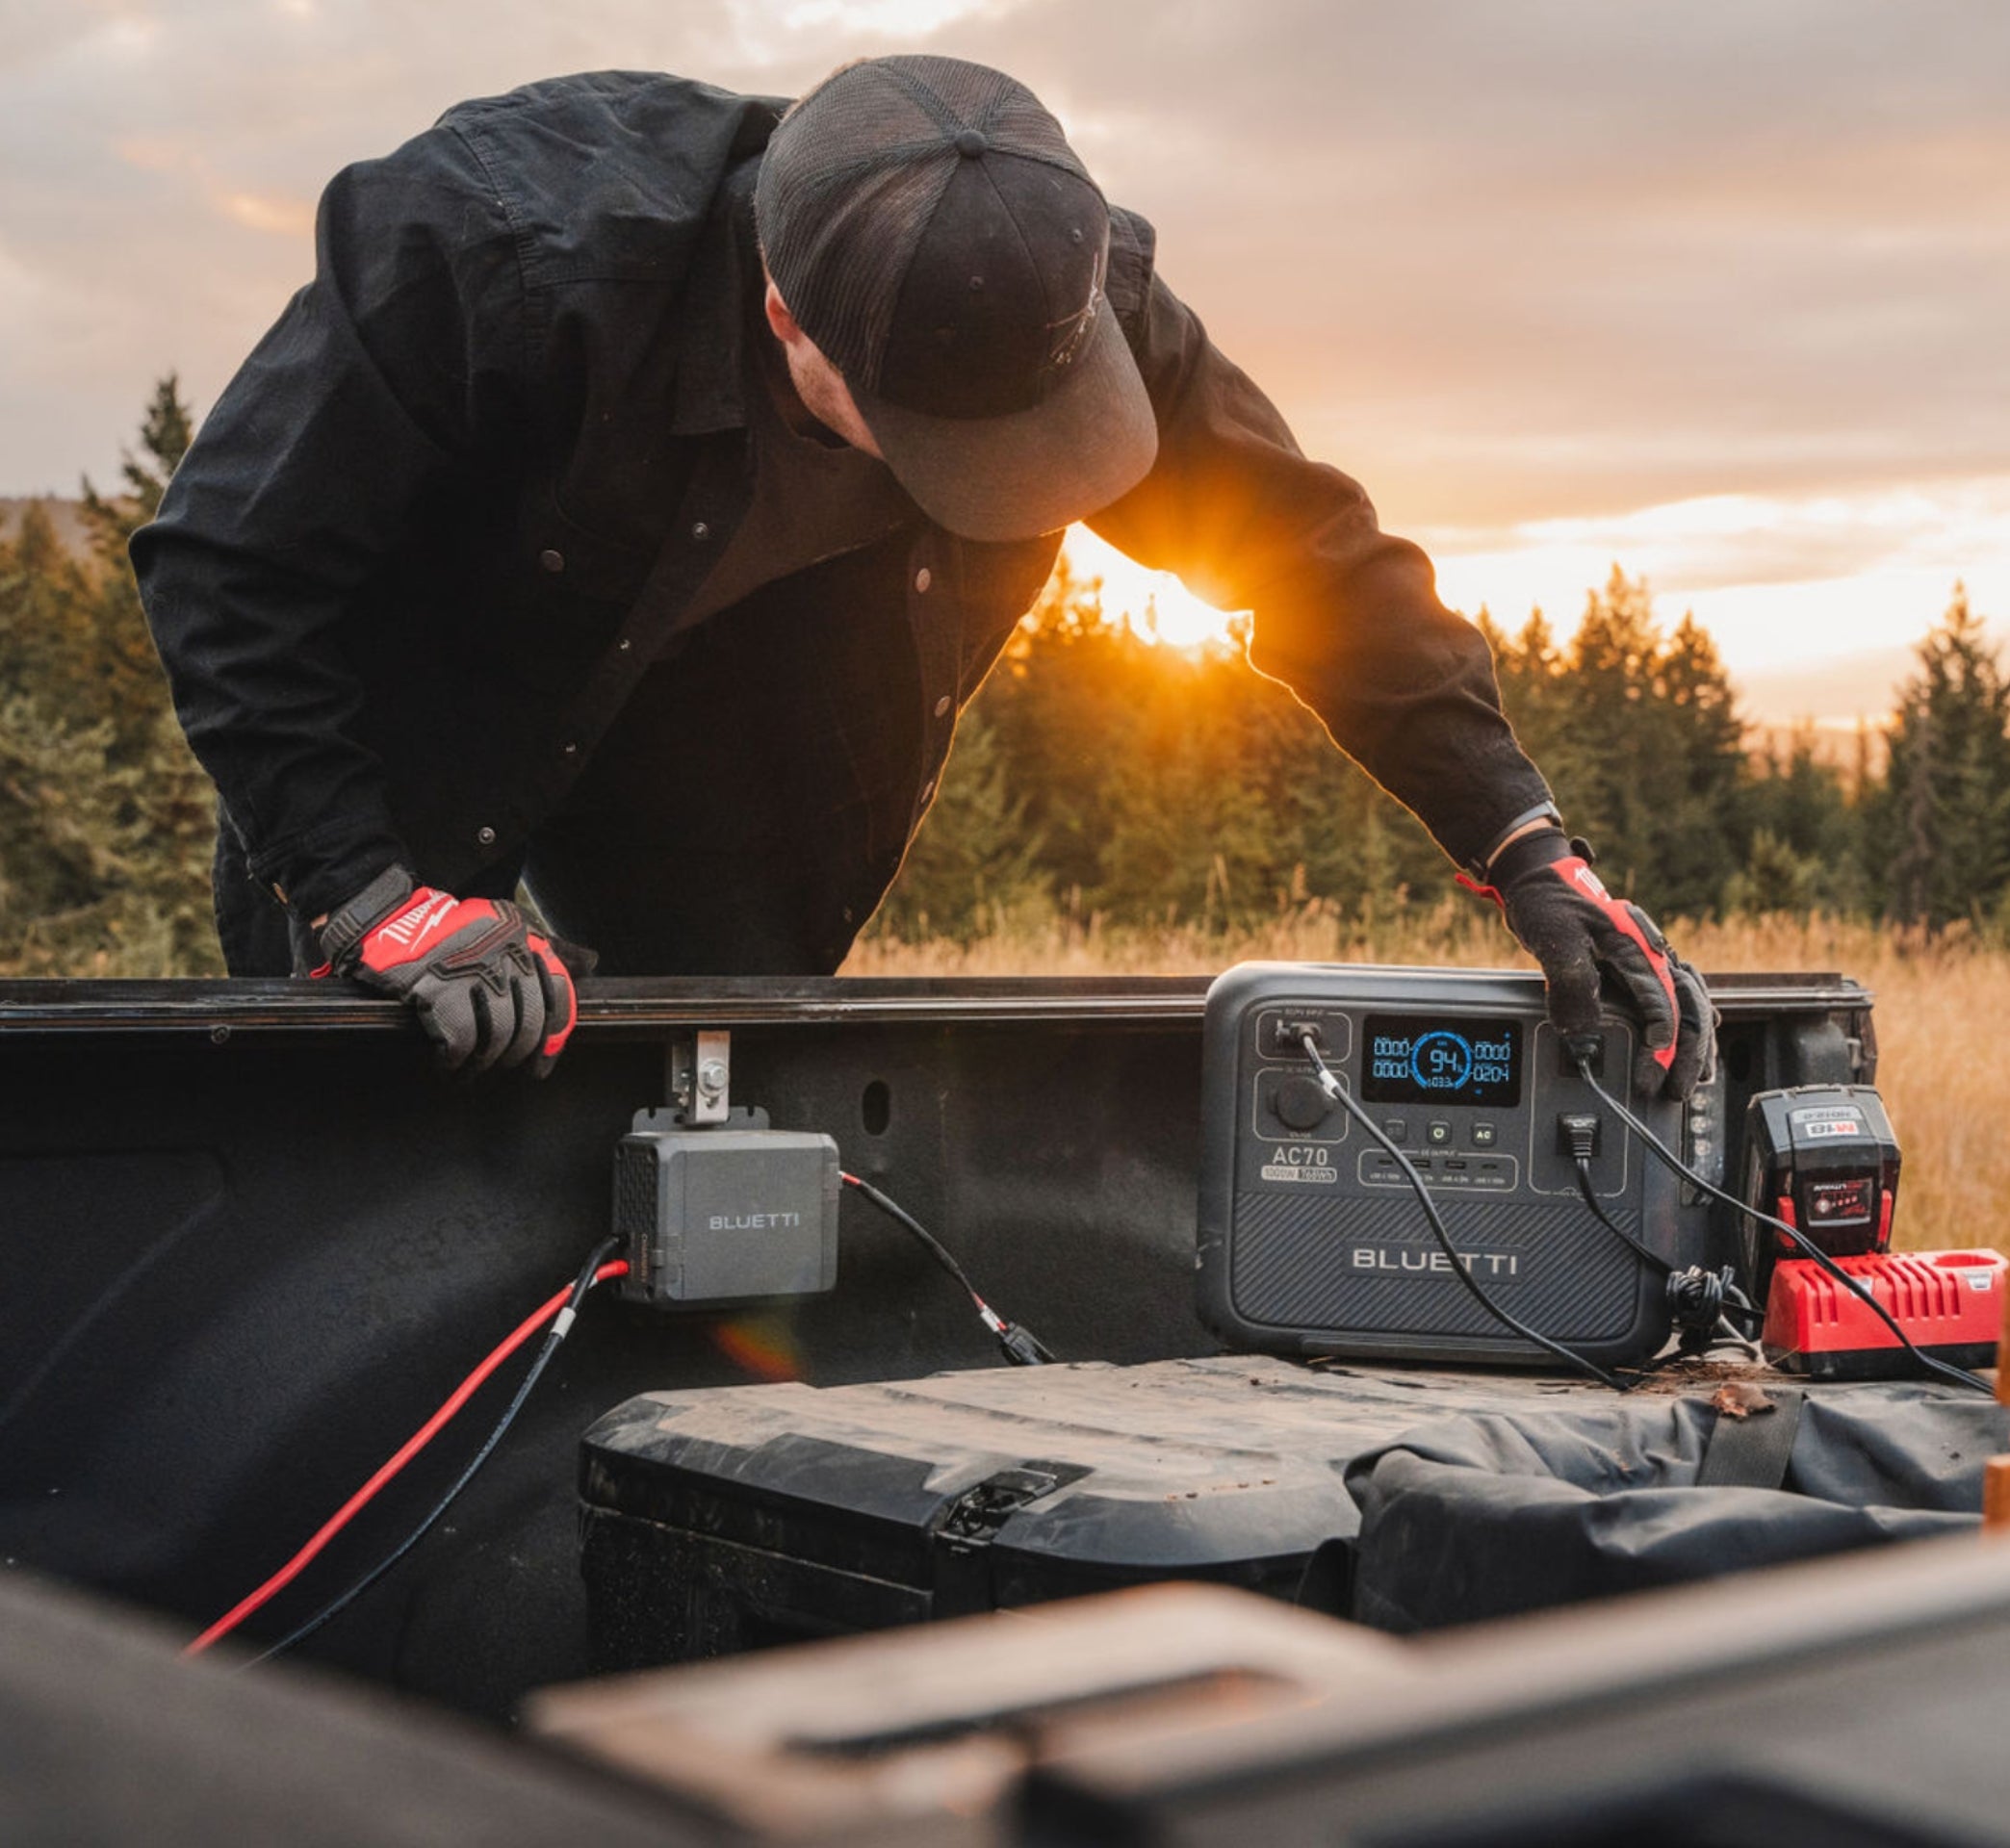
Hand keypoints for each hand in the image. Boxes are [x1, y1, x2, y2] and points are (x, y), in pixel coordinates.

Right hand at [315, 866, 585, 1074]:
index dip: (554, 1035)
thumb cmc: (449, 930)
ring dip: (484, 1063)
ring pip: (496, 1036)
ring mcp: (473, 973)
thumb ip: (547, 947)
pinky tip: (449, 1066)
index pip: (558, 993)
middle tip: (504, 1068)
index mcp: (524, 938)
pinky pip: (460, 1041)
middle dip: (517, 1053)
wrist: (390, 919)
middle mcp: (506, 954)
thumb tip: (591, 962)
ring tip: (472, 1071)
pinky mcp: (440, 991)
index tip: (543, 1062)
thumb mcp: (506, 926)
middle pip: (527, 1022)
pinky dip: (456, 1061)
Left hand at [1460, 831, 1713, 1099]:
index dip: (1662, 1050)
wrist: (1536, 873)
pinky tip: (1688, 1041)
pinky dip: (1687, 1021)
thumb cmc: (1546, 901)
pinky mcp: (1636, 962)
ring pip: (1692, 1002)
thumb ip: (1572, 989)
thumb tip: (1582, 1041)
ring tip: (1697, 1078)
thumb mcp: (1556, 942)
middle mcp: (1652, 953)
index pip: (1665, 1009)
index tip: (1651, 1079)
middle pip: (1691, 1008)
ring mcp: (1649, 956)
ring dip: (1698, 1041)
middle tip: (1678, 1090)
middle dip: (1690, 1054)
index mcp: (1638, 950)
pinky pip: (1676, 994)